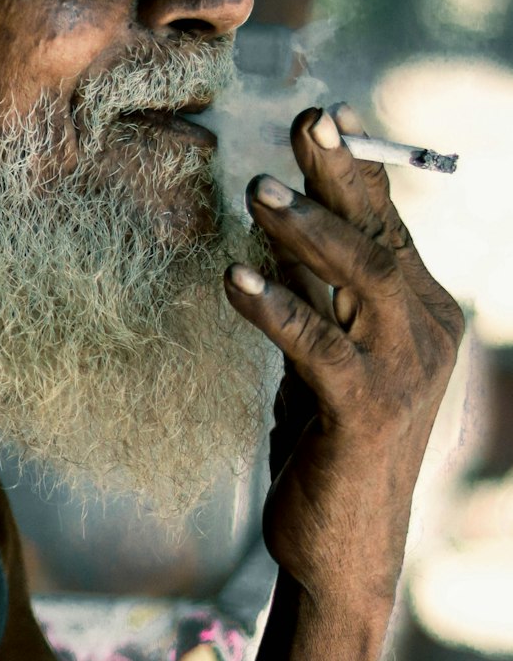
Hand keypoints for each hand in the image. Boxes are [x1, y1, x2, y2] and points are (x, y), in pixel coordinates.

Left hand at [224, 104, 463, 616]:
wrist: (343, 543)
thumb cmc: (328, 436)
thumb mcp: (325, 348)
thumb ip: (315, 287)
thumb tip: (282, 215)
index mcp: (420, 311)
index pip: (390, 222)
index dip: (358, 168)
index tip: (326, 117)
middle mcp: (425, 332)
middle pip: (382, 235)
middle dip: (341, 175)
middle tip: (302, 125)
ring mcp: (404, 371)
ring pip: (366, 277)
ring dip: (310, 229)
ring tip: (258, 190)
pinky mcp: (367, 410)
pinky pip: (319, 344)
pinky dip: (277, 306)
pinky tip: (234, 278)